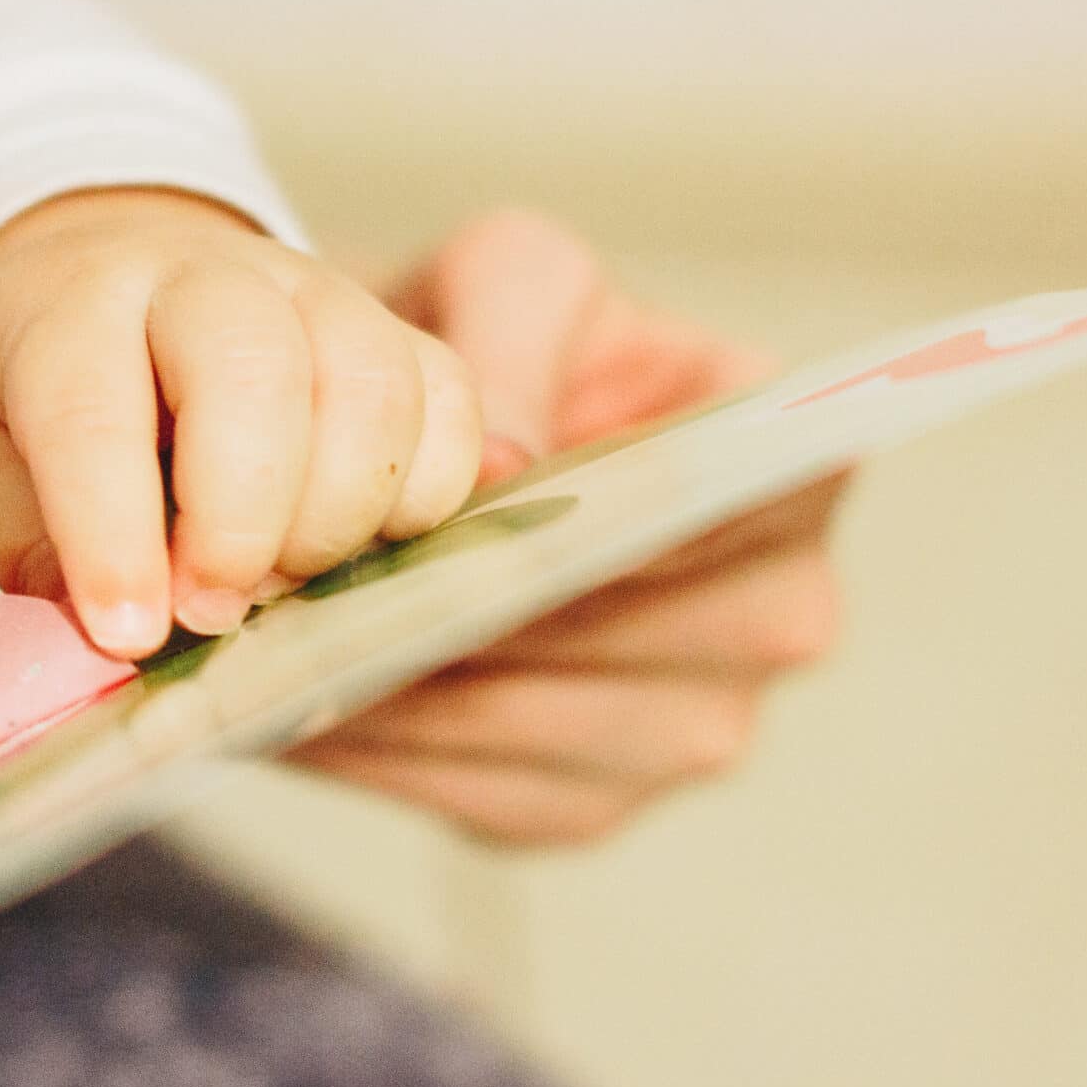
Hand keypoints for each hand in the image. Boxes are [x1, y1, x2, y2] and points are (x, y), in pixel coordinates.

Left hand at [0, 188, 483, 656]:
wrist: (111, 277)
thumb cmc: (45, 394)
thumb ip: (45, 558)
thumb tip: (124, 644)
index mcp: (73, 309)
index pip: (91, 412)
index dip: (114, 536)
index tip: (127, 632)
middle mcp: (204, 281)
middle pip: (254, 370)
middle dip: (241, 519)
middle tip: (213, 611)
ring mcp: (315, 295)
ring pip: (371, 386)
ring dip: (336, 517)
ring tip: (280, 585)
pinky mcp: (396, 332)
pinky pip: (449, 405)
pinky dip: (422, 498)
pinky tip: (362, 546)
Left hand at [292, 212, 847, 843]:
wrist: (438, 443)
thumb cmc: (501, 347)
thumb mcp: (511, 279)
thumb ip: (513, 333)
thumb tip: (507, 459)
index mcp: (796, 477)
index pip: (726, 508)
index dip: (610, 519)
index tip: (496, 509)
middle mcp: (775, 618)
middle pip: (623, 638)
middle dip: (484, 612)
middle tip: (347, 587)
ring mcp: (688, 733)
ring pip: (534, 725)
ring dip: (410, 692)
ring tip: (290, 640)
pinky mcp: (584, 807)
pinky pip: (479, 792)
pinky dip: (384, 750)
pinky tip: (300, 700)